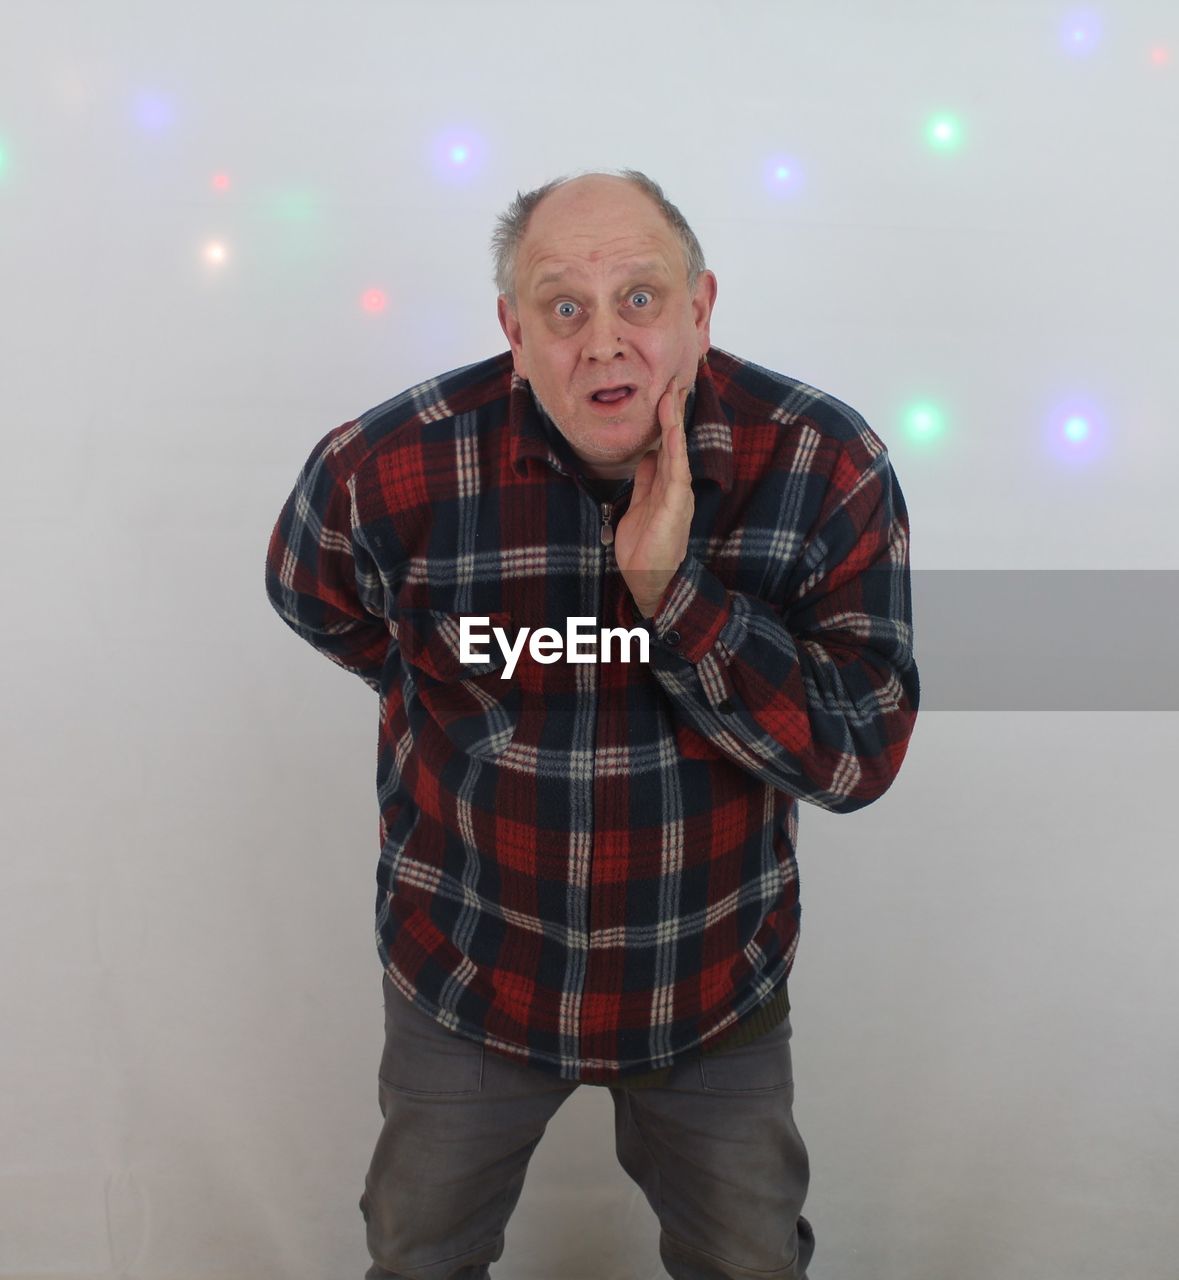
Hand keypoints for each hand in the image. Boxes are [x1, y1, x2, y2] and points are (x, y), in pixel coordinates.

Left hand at [615, 375, 693, 617]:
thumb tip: (646, 457)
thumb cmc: (645, 546)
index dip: (665, 420)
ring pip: (677, 452)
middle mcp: (676, 486)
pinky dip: (675, 451)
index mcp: (666, 485)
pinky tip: (672, 433)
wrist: (650, 578)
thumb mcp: (639, 506)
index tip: (663, 394)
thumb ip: (646, 481)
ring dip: (673, 424)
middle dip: (673, 413)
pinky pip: (676, 473)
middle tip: (673, 382)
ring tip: (672, 397)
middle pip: (674, 442)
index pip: (666, 446)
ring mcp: (678, 495)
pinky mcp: (676, 506)